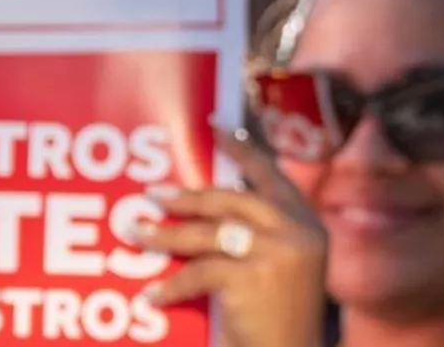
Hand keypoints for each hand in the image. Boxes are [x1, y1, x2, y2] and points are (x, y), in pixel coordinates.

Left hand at [130, 124, 327, 346]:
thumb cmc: (282, 317)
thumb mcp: (286, 265)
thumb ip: (262, 232)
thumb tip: (209, 202)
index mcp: (307, 222)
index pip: (270, 174)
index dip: (242, 148)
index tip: (214, 126)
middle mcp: (297, 230)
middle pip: (231, 199)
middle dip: (188, 196)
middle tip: (153, 192)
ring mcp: (277, 252)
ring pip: (209, 233)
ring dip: (166, 234)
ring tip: (136, 233)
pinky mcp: (253, 277)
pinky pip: (199, 272)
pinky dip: (171, 286)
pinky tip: (151, 295)